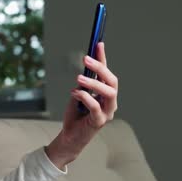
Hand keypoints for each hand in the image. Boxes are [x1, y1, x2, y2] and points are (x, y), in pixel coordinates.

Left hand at [45, 42, 117, 169]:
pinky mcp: (99, 122)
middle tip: (86, 58)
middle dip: (100, 68)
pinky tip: (75, 93)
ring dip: (94, 83)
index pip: (107, 73)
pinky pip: (96, 107)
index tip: (98, 43)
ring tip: (78, 78)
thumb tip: (85, 65)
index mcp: (106, 94)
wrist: (70, 137)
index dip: (103, 58)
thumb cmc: (75, 115)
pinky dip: (85, 97)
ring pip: (109, 93)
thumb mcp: (78, 94)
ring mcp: (107, 112)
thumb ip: (83, 82)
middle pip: (112, 81)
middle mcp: (110, 102)